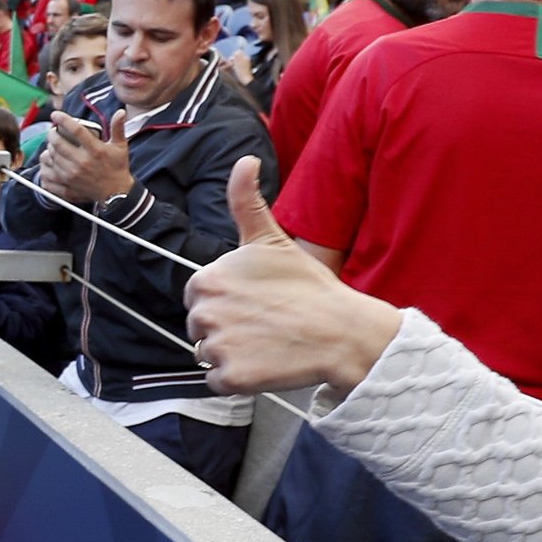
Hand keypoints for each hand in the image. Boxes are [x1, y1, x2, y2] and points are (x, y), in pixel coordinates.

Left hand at [40, 108, 133, 205]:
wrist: (117, 194)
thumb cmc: (117, 168)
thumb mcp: (120, 147)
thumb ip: (118, 128)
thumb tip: (120, 111)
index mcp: (95, 150)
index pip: (76, 130)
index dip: (63, 120)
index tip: (55, 114)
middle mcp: (82, 163)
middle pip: (58, 144)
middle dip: (51, 134)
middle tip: (52, 132)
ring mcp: (73, 176)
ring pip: (51, 158)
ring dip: (47, 149)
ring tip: (51, 145)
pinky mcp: (67, 188)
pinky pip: (48, 176)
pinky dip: (45, 167)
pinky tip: (48, 162)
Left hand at [181, 158, 403, 394]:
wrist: (342, 331)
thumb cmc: (309, 286)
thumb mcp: (273, 239)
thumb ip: (247, 202)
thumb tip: (245, 160)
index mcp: (206, 279)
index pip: (198, 297)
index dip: (226, 301)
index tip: (255, 301)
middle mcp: (205, 312)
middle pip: (199, 328)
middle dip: (226, 328)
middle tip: (264, 322)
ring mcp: (217, 346)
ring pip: (207, 355)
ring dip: (231, 354)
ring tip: (266, 342)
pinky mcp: (231, 377)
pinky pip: (217, 382)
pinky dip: (238, 379)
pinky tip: (264, 363)